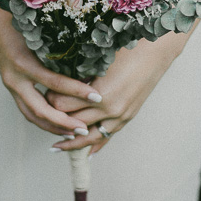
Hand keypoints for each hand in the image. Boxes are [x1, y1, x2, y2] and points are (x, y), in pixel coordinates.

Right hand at [0, 15, 103, 137]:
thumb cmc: (16, 21)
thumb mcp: (38, 32)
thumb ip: (57, 47)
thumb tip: (86, 59)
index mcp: (23, 63)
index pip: (55, 83)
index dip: (77, 91)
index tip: (97, 97)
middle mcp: (15, 78)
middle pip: (40, 110)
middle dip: (64, 123)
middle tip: (84, 129)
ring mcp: (10, 85)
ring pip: (31, 116)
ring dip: (53, 127)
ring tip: (73, 133)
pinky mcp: (11, 88)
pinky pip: (26, 110)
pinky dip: (42, 120)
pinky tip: (57, 124)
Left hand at [45, 32, 187, 154]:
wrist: (156, 50)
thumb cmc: (127, 48)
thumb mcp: (99, 59)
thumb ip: (79, 73)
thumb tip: (55, 79)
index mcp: (100, 93)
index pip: (62, 105)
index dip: (50, 99)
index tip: (43, 93)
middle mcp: (110, 109)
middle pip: (73, 122)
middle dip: (57, 119)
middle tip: (46, 115)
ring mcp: (120, 116)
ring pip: (90, 137)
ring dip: (72, 142)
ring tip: (57, 147)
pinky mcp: (128, 117)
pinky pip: (107, 137)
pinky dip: (94, 145)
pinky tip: (83, 152)